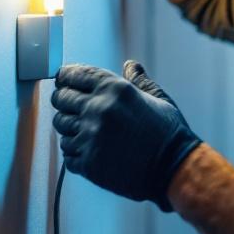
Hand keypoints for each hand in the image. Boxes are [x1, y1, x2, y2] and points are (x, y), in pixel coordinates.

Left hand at [50, 60, 200, 211]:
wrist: (173, 169)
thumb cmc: (168, 133)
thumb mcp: (158, 98)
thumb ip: (139, 80)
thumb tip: (130, 64)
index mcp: (114, 89)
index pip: (74, 75)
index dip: (65, 77)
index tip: (63, 81)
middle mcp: (98, 109)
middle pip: (60, 98)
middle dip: (63, 101)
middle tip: (70, 106)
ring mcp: (90, 137)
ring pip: (60, 127)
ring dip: (69, 127)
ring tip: (85, 131)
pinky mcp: (88, 162)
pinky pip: (67, 153)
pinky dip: (75, 152)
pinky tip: (90, 150)